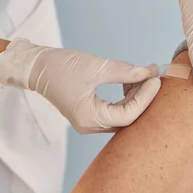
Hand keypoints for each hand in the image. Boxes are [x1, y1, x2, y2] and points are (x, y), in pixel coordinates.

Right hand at [0, 39, 160, 133]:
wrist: (36, 67)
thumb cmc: (60, 67)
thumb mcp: (96, 67)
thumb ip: (125, 72)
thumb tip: (149, 73)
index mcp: (90, 118)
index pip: (129, 114)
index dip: (146, 97)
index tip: (156, 79)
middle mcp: (91, 125)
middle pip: (128, 117)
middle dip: (144, 96)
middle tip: (154, 76)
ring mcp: (90, 121)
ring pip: (123, 113)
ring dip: (136, 95)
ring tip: (143, 74)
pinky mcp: (91, 113)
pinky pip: (115, 109)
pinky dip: (126, 96)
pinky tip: (130, 79)